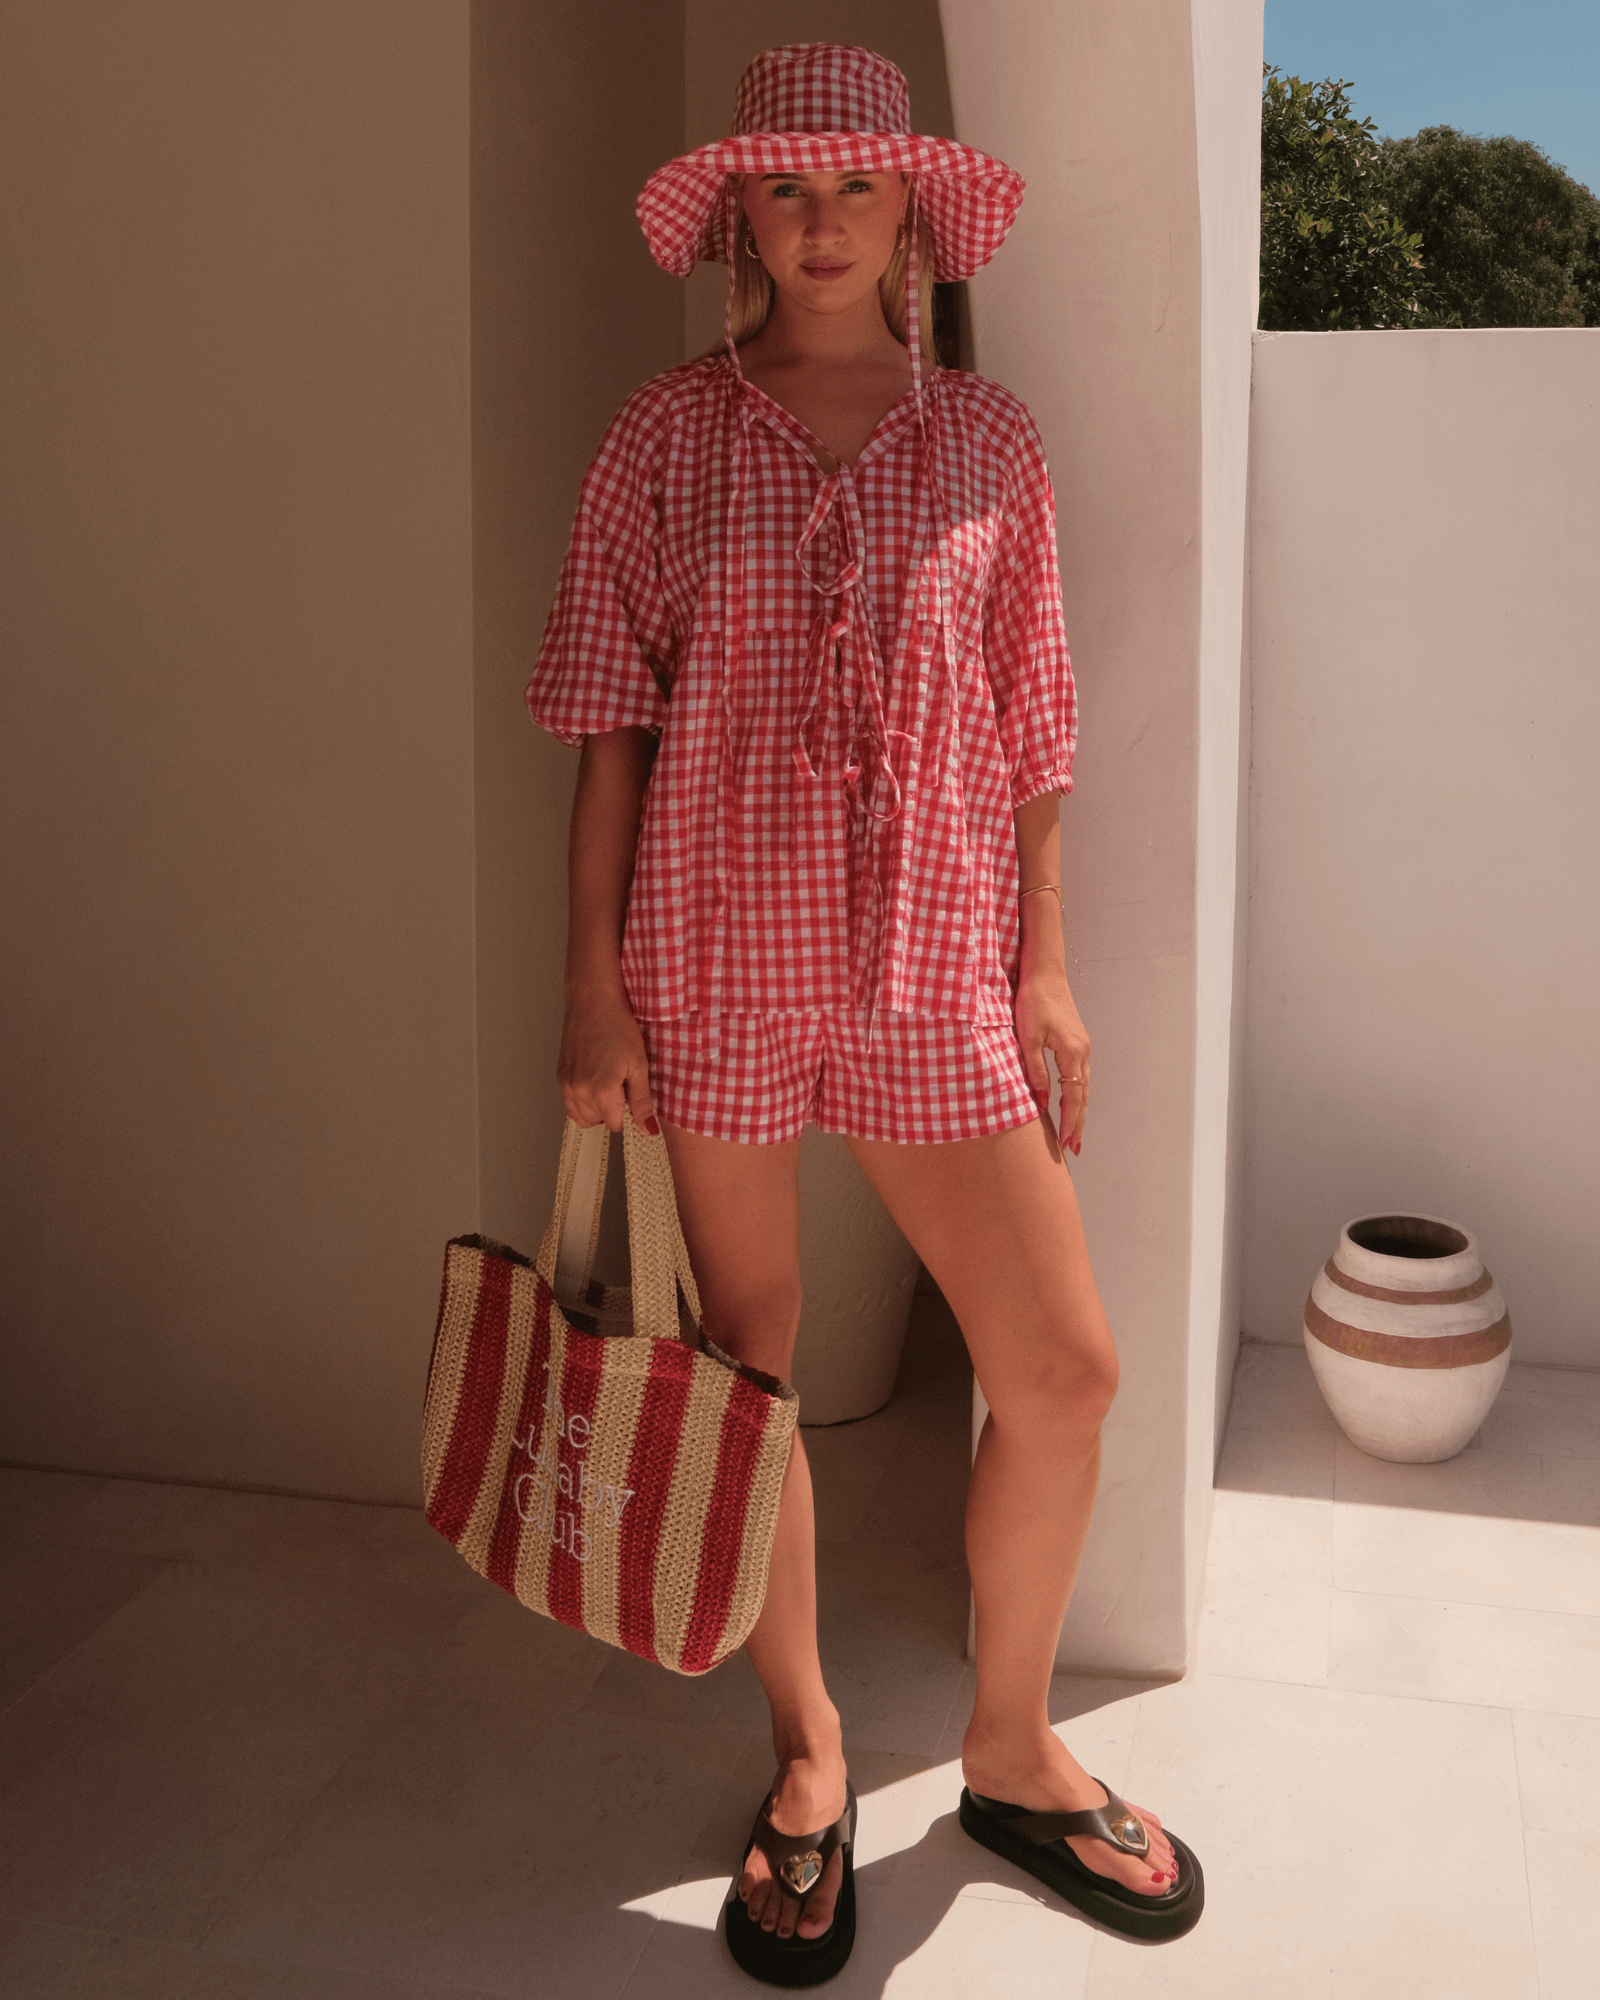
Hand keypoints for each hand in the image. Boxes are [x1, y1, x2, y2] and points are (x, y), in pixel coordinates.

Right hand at [557, 983, 660, 1134]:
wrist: (593, 1002)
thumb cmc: (619, 1027)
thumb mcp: (639, 1065)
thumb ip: (642, 1101)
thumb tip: (648, 1130)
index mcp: (601, 1090)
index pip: (615, 1124)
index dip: (627, 1112)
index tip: (631, 1092)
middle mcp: (579, 1091)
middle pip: (597, 1122)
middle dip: (611, 1110)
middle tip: (620, 1084)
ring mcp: (566, 1084)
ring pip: (581, 1116)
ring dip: (596, 1109)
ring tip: (607, 1084)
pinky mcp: (560, 1076)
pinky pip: (570, 1103)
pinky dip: (582, 1101)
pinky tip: (594, 1081)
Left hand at [1014, 966, 1089, 1156]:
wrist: (1045, 973)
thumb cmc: (1034, 1001)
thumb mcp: (1028, 1038)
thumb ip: (1035, 1070)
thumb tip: (1041, 1100)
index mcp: (1072, 1053)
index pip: (1073, 1097)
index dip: (1069, 1122)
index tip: (1065, 1143)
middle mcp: (1082, 1053)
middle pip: (1083, 1097)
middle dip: (1078, 1124)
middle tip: (1074, 1149)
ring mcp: (1082, 1047)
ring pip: (1083, 1087)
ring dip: (1079, 1112)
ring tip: (1074, 1133)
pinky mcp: (1076, 1042)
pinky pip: (1079, 1076)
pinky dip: (1077, 1094)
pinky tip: (1071, 1102)